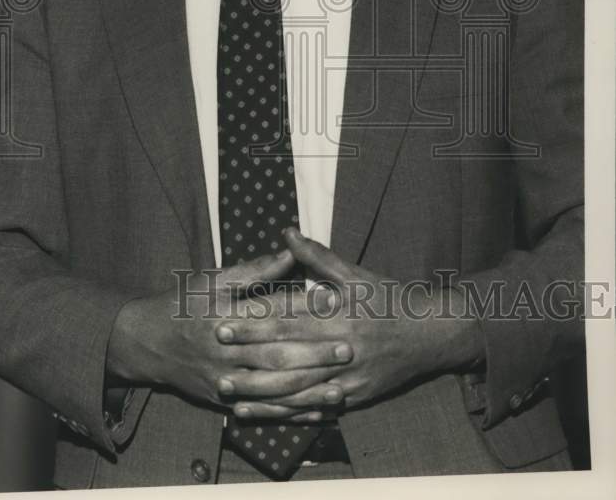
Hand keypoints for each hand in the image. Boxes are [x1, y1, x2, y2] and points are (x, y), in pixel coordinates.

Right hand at [106, 249, 353, 413]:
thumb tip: (290, 251)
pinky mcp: (221, 401)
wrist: (144, 342)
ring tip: (339, 390)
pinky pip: (261, 411)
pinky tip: (315, 413)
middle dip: (312, 356)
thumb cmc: (182, 304)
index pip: (270, 313)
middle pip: (274, 356)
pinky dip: (289, 413)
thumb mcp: (212, 280)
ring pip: (271, 390)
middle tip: (347, 350)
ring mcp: (222, 380)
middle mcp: (224, 351)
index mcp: (224, 315)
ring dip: (307, 392)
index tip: (333, 304)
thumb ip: (254, 269)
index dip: (302, 310)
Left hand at [214, 228, 483, 418]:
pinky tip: (263, 414)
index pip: (289, 319)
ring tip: (229, 391)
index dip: (254, 321)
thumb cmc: (389, 299)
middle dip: (249, 355)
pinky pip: (315, 410)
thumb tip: (287, 232)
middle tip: (216, 354)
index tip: (224, 320)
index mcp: (338, 315)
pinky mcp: (354, 398)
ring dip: (261, 392)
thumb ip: (318, 256)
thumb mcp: (355, 274)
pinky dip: (287, 414)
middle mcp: (341, 348)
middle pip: (288, 355)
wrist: (430, 334)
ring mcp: (348, 377)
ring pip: (298, 389)